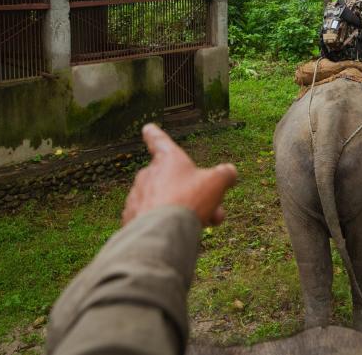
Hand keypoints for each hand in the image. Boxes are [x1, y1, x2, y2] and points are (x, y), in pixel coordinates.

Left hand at [122, 124, 237, 226]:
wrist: (161, 233)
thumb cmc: (188, 201)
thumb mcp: (216, 183)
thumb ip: (225, 174)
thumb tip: (230, 172)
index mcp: (167, 159)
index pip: (159, 141)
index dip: (155, 134)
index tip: (147, 128)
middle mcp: (148, 174)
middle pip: (174, 181)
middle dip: (194, 194)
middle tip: (214, 210)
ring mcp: (137, 196)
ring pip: (165, 201)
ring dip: (184, 210)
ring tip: (203, 224)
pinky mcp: (131, 218)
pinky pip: (153, 218)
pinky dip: (166, 224)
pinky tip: (179, 234)